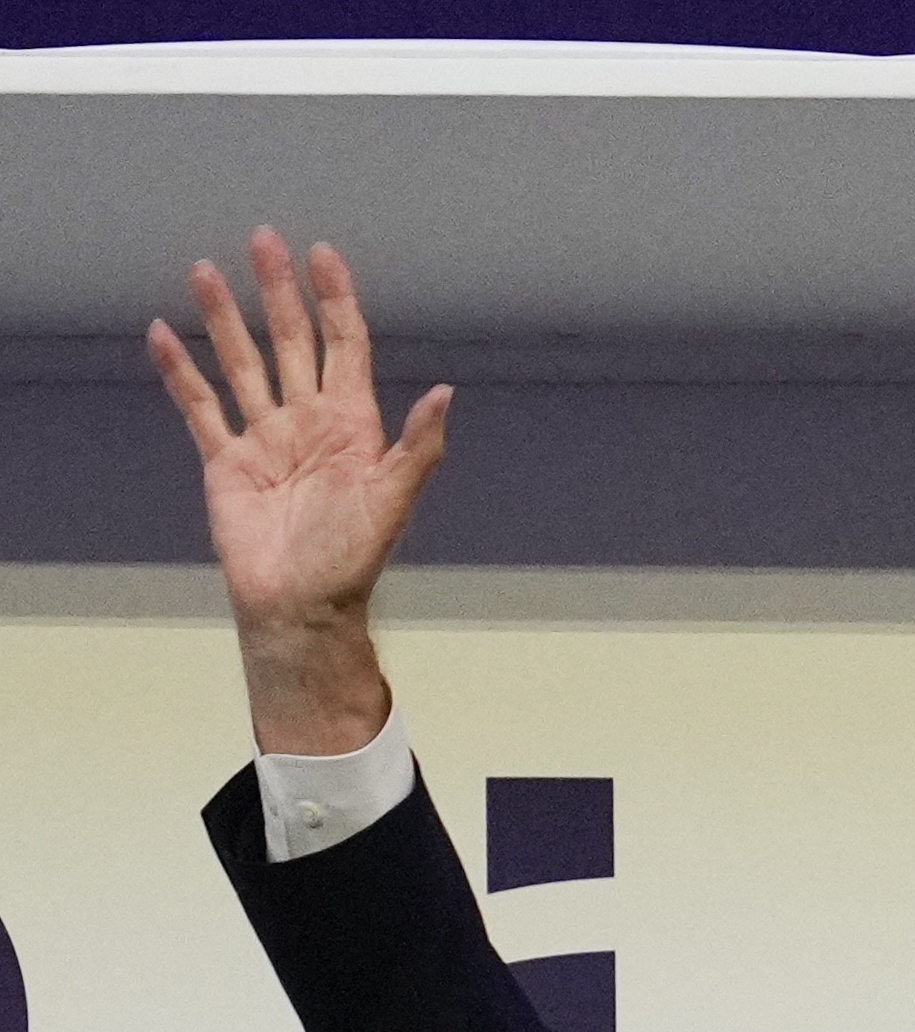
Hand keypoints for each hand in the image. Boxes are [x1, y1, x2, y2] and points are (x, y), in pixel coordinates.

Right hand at [147, 229, 450, 755]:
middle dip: (279, 292)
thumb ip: (419, 446)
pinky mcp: (227, 461)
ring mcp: (266, 438)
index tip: (323, 255)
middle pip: (291, 342)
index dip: (335, 301)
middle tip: (264, 240)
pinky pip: (200, 407)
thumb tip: (447, 394)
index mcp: (353, 425)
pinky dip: (181, 373)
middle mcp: (308, 422)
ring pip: (242, 363)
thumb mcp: (395, 499)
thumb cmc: (352, 559)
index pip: (344, 347)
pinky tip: (163, 334)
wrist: (301, 604)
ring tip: (207, 271)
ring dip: (224, 319)